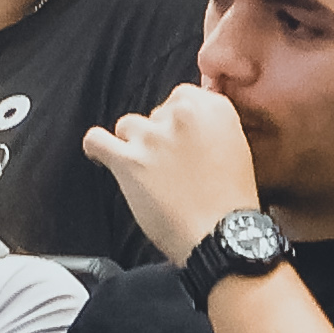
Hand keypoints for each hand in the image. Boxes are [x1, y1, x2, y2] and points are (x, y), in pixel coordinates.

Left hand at [81, 86, 261, 265]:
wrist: (221, 236)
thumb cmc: (231, 203)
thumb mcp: (237, 150)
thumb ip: (211, 128)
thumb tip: (188, 124)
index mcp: (213, 108)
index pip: (181, 96)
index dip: (176, 121)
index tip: (178, 138)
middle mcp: (183, 115)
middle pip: (155, 113)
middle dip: (158, 137)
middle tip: (169, 166)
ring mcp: (154, 136)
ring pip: (128, 126)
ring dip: (133, 145)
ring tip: (145, 171)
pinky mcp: (129, 160)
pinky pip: (96, 140)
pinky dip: (96, 148)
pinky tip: (100, 155)